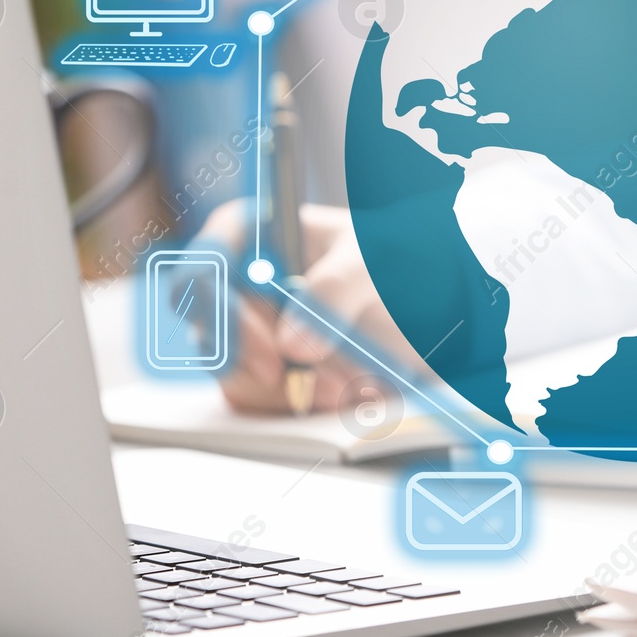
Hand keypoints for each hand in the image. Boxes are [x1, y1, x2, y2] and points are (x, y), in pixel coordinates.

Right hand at [195, 200, 422, 414]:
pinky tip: (345, 396)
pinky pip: (262, 399)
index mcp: (253, 233)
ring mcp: (253, 328)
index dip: (224, 312)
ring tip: (350, 390)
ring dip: (290, 393)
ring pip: (238, 374)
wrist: (430, 290)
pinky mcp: (271, 368)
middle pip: (214, 334)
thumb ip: (337, 286)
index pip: (206, 268)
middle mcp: (240, 282)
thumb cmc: (395, 252)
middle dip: (271, 369)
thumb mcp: (374, 255)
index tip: (273, 354)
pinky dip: (299, 404)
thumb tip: (291, 345)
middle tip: (328, 385)